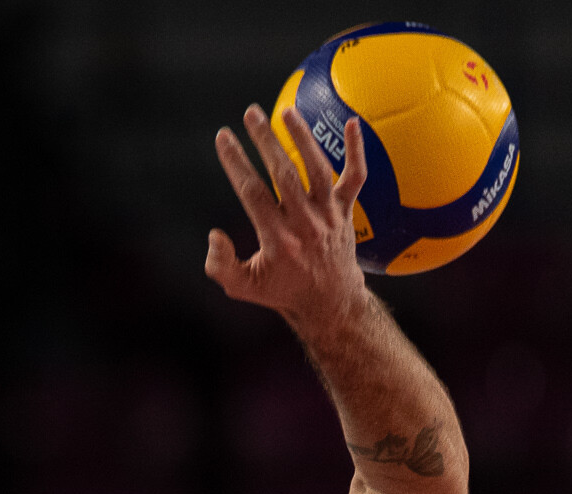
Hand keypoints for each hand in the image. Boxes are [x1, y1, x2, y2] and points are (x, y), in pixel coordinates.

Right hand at [205, 103, 367, 333]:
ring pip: (318, 171)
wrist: (331, 304)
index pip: (253, 194)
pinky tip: (352, 122)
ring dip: (303, 138)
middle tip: (251, 113)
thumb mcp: (244, 286)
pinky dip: (357, 152)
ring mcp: (329, 217)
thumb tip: (214, 235)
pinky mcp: (346, 212)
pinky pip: (355, 179)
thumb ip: (222, 265)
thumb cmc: (282, 290)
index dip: (236, 163)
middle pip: (285, 176)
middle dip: (267, 141)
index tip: (224, 137)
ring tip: (286, 111)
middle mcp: (306, 226)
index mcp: (279, 242)